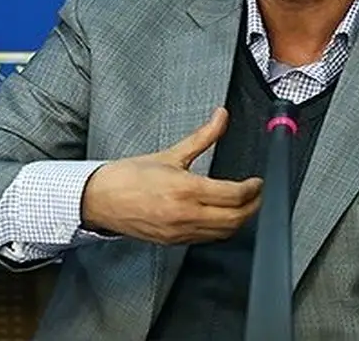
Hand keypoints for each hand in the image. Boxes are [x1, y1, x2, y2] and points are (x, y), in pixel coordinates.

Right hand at [80, 107, 262, 244]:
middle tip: (258, 194)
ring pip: (224, 232)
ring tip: (244, 206)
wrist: (100, 199)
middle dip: (253, 207)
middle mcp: (186, 214)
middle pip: (236, 218)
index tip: (258, 182)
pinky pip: (208, 239)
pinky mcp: (175, 241)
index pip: (234, 195)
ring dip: (240, 220)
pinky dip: (221, 229)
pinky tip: (221, 217)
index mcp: (185, 189)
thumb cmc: (128, 176)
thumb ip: (202, 137)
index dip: (253, 189)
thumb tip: (221, 117)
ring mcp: (181, 231)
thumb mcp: (169, 154)